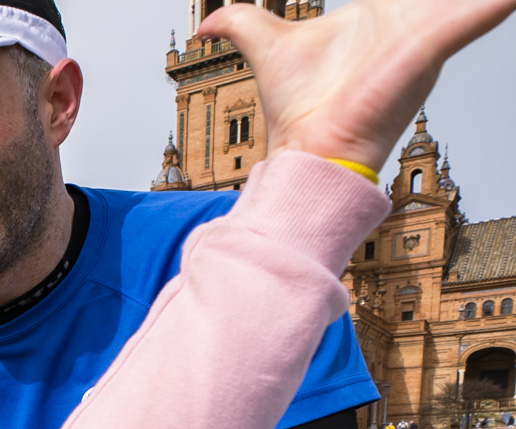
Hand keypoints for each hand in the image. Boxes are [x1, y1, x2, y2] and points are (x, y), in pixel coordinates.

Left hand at [204, 0, 515, 172]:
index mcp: (384, 15)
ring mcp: (420, 40)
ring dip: (479, 1)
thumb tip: (206, 22)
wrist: (308, 150)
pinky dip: (485, 9)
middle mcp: (409, 24)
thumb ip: (241, 24)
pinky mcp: (421, 56)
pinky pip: (462, 23)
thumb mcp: (267, 47)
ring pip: (459, 3)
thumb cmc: (300, 109)